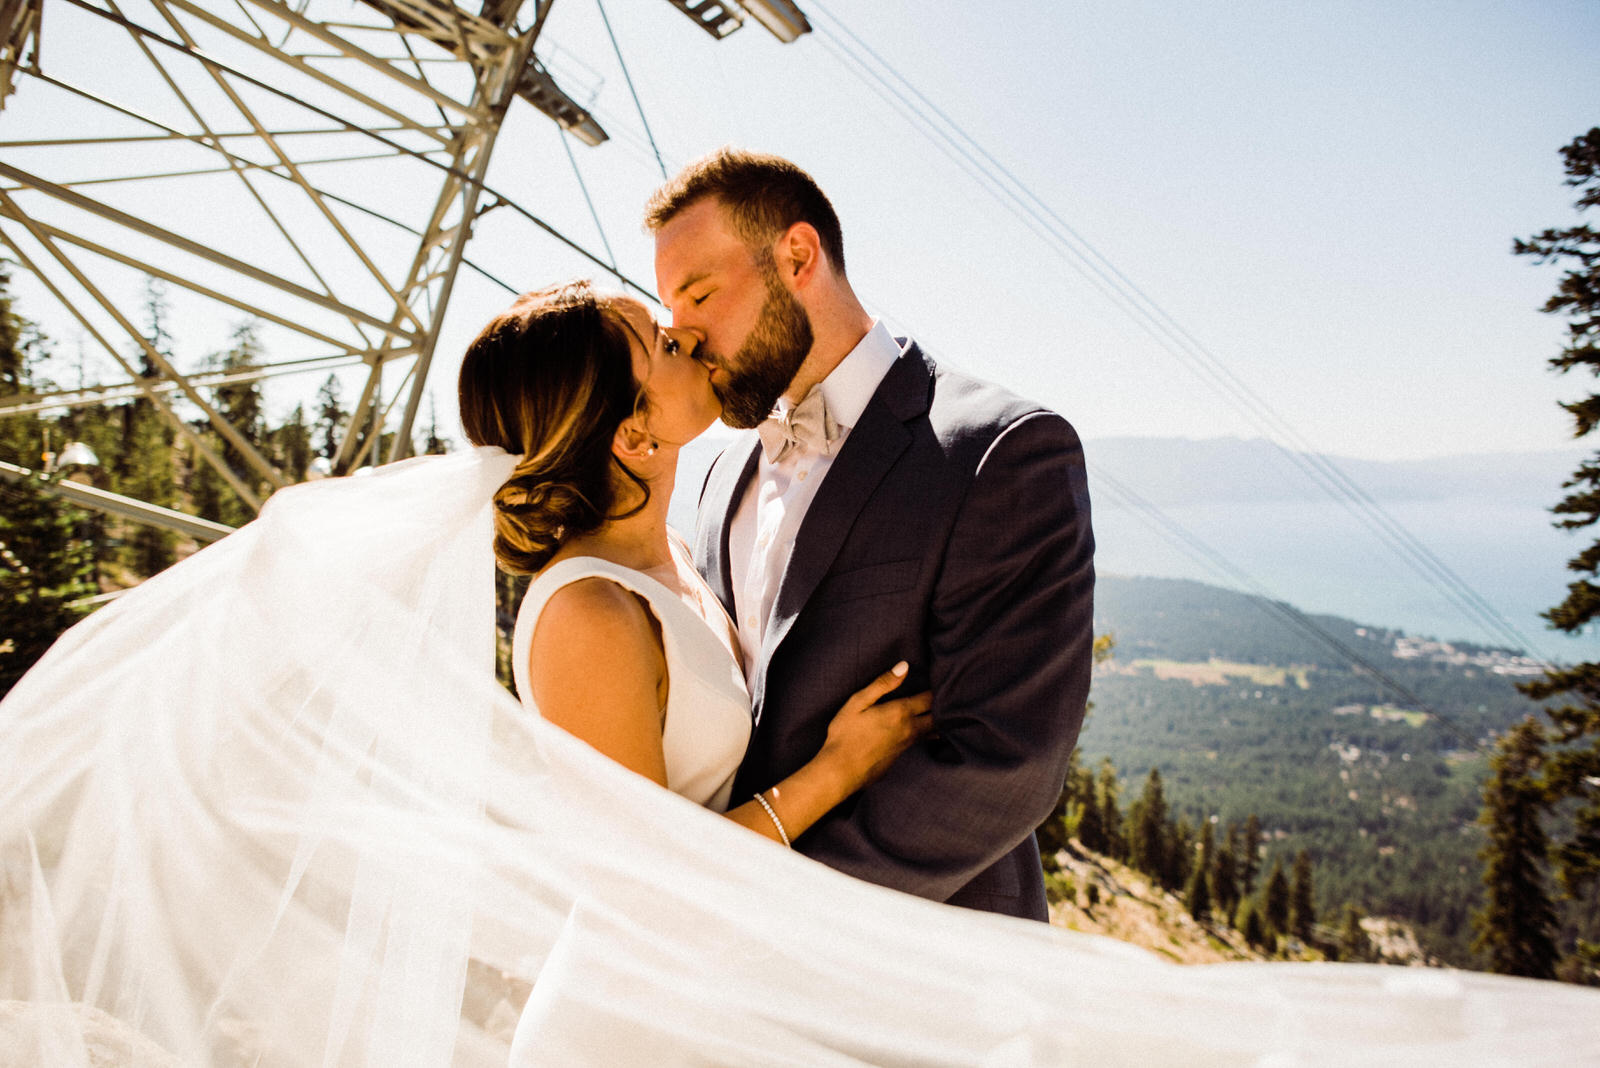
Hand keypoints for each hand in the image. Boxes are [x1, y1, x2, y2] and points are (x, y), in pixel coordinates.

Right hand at [819, 662, 932, 790]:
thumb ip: (882, 684)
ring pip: (931, 731)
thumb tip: (904, 666)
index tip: (939, 681)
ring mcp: (906, 745)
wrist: (840, 771)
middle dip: (941, 706)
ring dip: (936, 720)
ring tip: (937, 710)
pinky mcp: (900, 757)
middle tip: (944, 695)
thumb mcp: (858, 703)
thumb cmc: (845, 734)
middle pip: (937, 717)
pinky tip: (923, 730)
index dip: (937, 689)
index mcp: (900, 712)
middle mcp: (909, 729)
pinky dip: (927, 733)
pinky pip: (920, 741)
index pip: (929, 698)